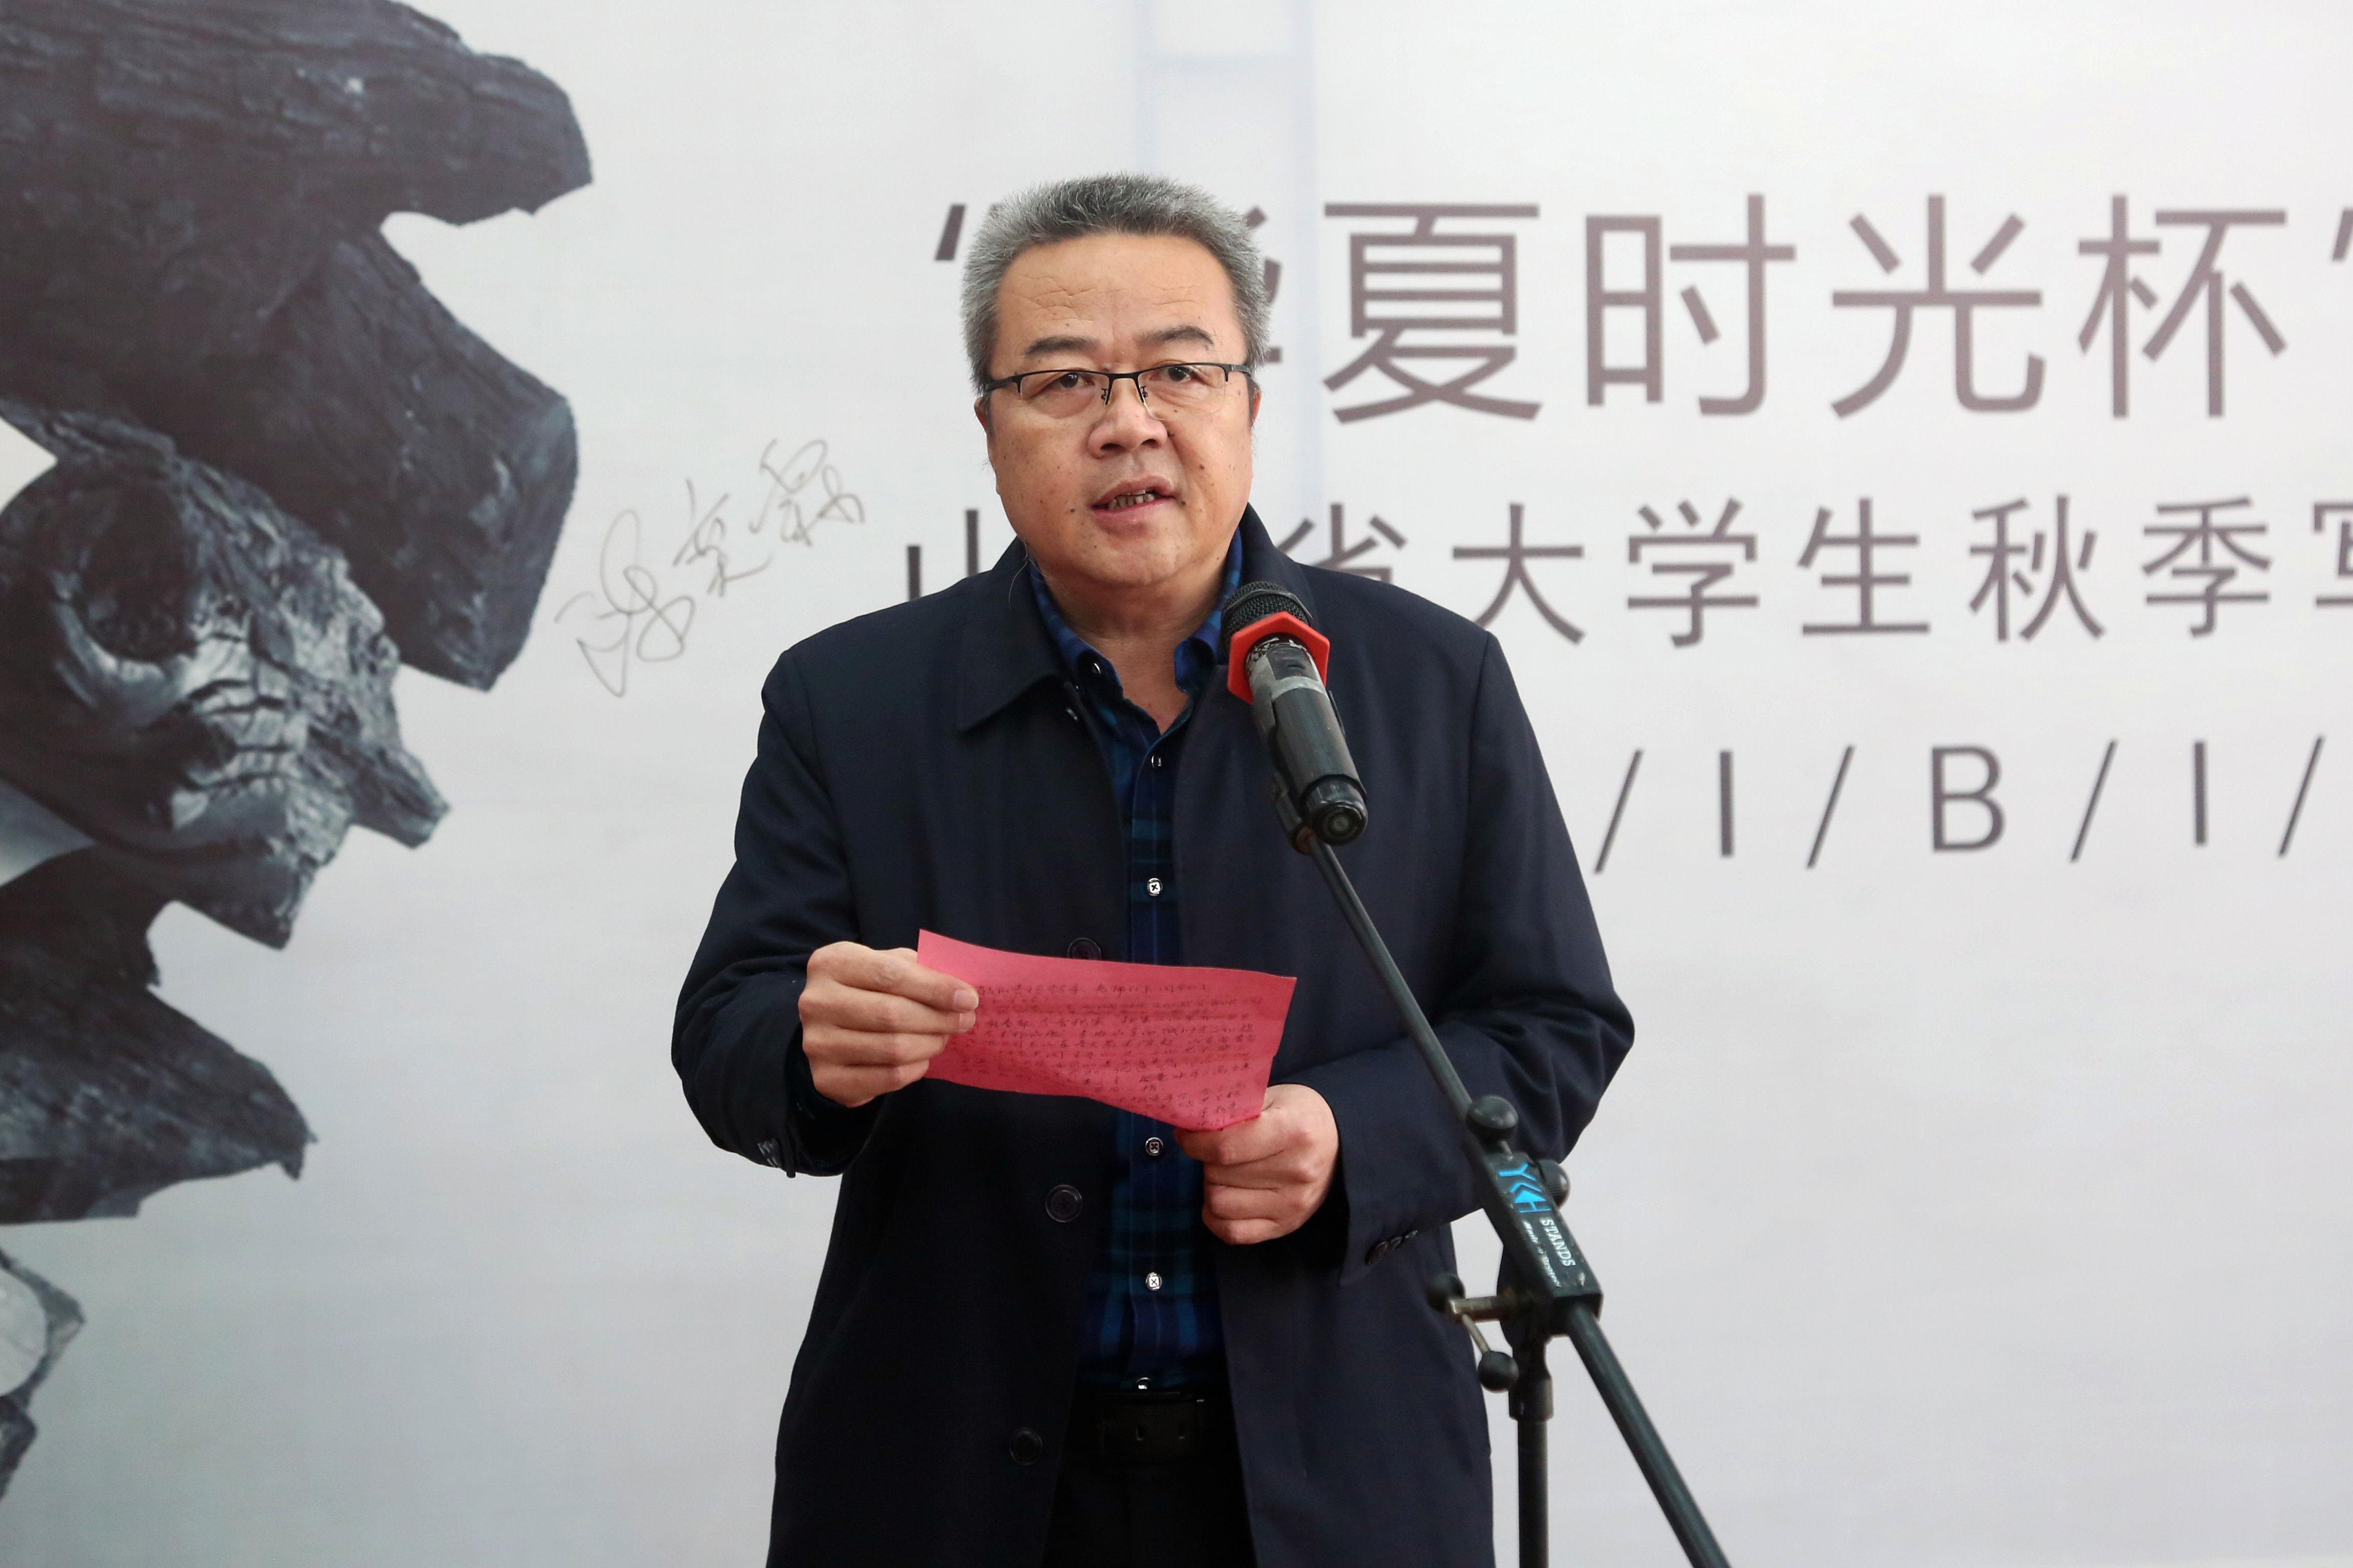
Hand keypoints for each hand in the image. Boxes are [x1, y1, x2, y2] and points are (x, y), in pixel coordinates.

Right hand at [798, 942, 976, 1107]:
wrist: (825, 1026)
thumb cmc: (865, 988)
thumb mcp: (883, 964)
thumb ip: (916, 970)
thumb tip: (959, 991)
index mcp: (831, 963)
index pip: (891, 975)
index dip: (935, 988)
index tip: (969, 998)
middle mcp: (816, 1002)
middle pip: (891, 1014)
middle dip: (938, 1019)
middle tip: (964, 1021)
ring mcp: (817, 1043)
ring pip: (892, 1049)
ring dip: (929, 1045)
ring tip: (943, 1038)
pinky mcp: (827, 1079)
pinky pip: (886, 1078)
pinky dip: (914, 1069)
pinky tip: (923, 1059)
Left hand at [1177, 1084, 1338, 1244]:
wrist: (1340, 1142)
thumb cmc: (1298, 1114)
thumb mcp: (1271, 1097)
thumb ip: (1233, 1110)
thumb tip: (1189, 1126)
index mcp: (1293, 1131)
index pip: (1226, 1146)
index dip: (1196, 1142)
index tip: (1187, 1135)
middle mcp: (1296, 1171)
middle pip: (1219, 1174)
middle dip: (1206, 1160)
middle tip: (1214, 1150)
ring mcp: (1293, 1204)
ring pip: (1220, 1203)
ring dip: (1212, 1186)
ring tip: (1224, 1172)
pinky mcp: (1286, 1226)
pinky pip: (1232, 1232)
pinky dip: (1217, 1217)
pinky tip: (1224, 1197)